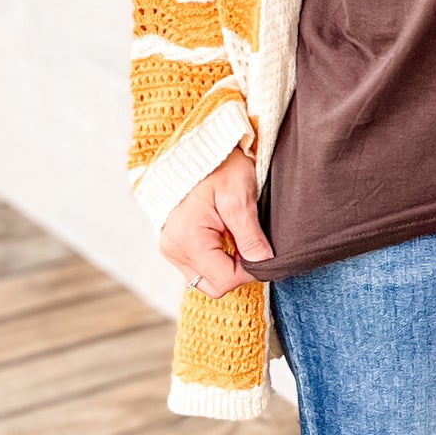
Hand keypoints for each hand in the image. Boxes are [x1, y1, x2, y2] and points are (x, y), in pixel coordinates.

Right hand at [158, 144, 272, 294]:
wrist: (201, 148)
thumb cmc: (221, 166)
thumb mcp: (240, 197)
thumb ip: (251, 235)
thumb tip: (264, 264)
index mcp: (187, 239)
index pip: (225, 280)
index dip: (249, 270)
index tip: (259, 248)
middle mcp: (173, 249)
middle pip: (214, 286)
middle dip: (237, 271)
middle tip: (250, 244)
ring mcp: (171, 249)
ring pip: (206, 279)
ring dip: (227, 265)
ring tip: (237, 237)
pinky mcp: (175, 246)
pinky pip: (200, 267)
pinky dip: (217, 259)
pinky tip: (225, 237)